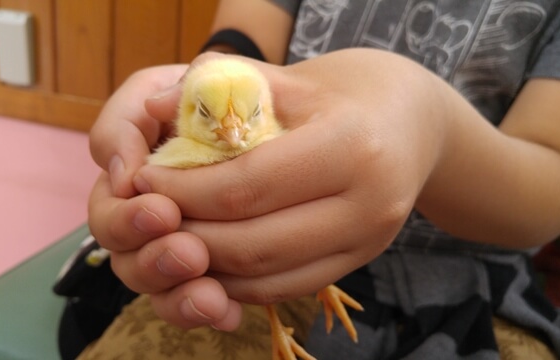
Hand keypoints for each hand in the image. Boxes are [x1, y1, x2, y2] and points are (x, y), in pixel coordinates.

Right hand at [88, 61, 245, 330]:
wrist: (265, 116)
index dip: (125, 213)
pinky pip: (195, 301)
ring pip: (155, 285)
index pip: (108, 202)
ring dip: (177, 293)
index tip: (159, 208)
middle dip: (150, 257)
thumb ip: (150, 102)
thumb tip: (132, 151)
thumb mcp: (186, 82)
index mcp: (129, 173)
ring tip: (210, 296)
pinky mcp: (205, 268)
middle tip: (188, 252)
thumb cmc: (221, 96)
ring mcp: (170, 244)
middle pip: (123, 253)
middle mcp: (141, 214)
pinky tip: (230, 312)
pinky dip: (209, 310)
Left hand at [111, 50, 448, 328]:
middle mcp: (367, 205)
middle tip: (148, 215)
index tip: (144, 181)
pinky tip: (210, 257)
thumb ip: (225, 88)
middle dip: (187, 234)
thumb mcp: (292, 78)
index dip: (185, 190)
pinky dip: (238, 280)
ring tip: (171, 237)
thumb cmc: (349, 92)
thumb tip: (154, 107)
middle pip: (253, 242)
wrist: (414, 123)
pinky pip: (285, 288)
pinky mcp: (357, 262)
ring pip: (267, 276)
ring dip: (208, 265)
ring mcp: (367, 242)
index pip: (248, 185)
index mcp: (351, 147)